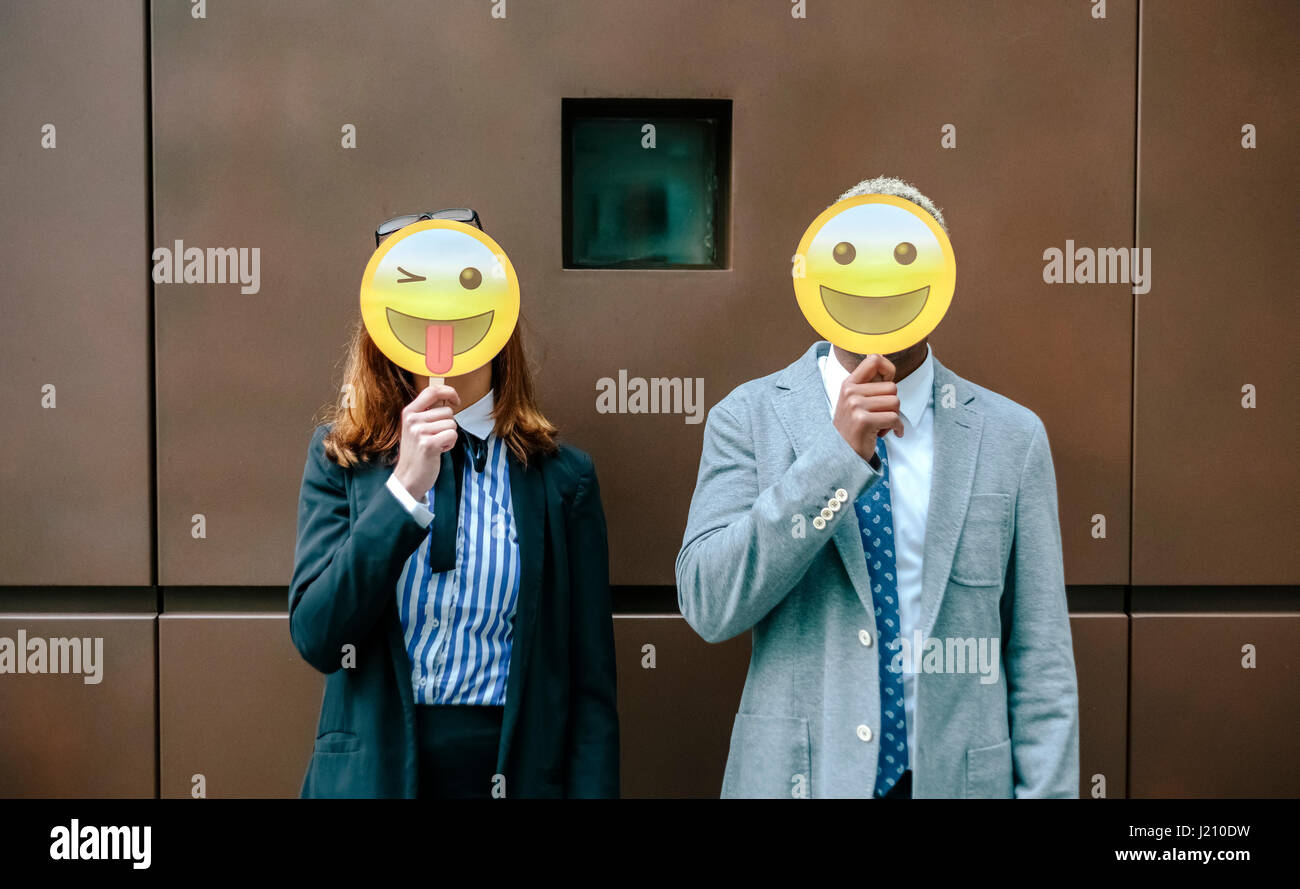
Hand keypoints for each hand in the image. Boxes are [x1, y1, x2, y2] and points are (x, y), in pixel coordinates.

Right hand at [392, 383, 460, 498]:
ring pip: (452, 424)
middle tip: (436, 437)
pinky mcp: (428, 444)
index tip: (456, 400)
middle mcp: (412, 419)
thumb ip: (428, 412)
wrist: (408, 477)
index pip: (432, 391)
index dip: (449, 392)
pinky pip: (452, 435)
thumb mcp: (416, 427)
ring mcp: (419, 431)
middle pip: (447, 411)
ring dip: (449, 436)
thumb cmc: (416, 452)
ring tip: (436, 444)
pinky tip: (438, 451)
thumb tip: (448, 397)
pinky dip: (450, 444)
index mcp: (409, 412)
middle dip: (448, 424)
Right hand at [833, 353, 903, 461]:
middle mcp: (851, 392)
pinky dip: (897, 428)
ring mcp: (856, 406)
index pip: (874, 359)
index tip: (887, 383)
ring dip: (894, 417)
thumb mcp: (854, 401)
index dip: (889, 369)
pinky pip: (894, 418)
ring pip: (895, 402)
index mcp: (849, 383)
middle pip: (892, 387)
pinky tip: (888, 433)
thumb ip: (868, 386)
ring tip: (880, 425)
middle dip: (892, 404)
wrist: (840, 453)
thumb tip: (888, 370)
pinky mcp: (863, 421)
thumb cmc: (852, 428)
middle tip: (881, 415)